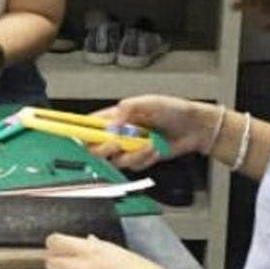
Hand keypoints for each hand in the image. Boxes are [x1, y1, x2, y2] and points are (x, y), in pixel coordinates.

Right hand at [88, 95, 223, 171]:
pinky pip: (133, 166)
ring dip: (133, 154)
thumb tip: (110, 124)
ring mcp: (128, 147)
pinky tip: (155, 149)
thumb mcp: (148, 103)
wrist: (194, 128)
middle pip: (95, 148)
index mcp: (114, 116)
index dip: (79, 132)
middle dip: (104, 149)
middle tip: (116, 144)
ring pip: (115, 160)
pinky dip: (144, 159)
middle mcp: (117, 133)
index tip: (75, 139)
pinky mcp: (139, 159)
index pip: (88, 125)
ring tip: (149, 144)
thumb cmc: (173, 110)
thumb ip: (127, 110)